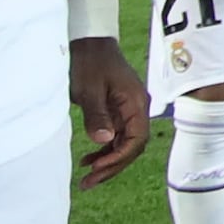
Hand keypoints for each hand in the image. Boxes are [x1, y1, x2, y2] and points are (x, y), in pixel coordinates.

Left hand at [69, 38, 147, 186]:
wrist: (89, 41)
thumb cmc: (89, 62)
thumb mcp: (89, 90)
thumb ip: (97, 115)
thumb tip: (104, 141)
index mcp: (136, 104)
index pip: (136, 140)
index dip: (118, 158)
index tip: (96, 168)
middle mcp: (137, 109)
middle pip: (132, 146)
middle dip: (112, 166)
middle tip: (88, 182)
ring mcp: (128, 110)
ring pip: (124, 143)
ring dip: (108, 161)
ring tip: (87, 177)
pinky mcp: (118, 110)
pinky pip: (117, 135)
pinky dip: (105, 149)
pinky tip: (90, 158)